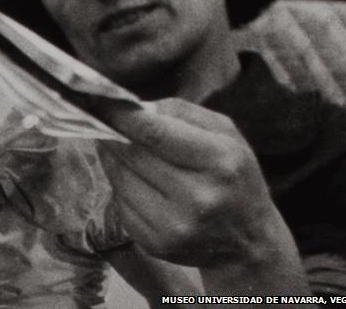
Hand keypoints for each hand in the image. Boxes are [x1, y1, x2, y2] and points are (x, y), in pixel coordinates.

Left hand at [98, 98, 308, 294]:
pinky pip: (120, 203)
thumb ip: (179, 111)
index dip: (119, 115)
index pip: (154, 133)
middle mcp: (197, 197)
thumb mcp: (224, 132)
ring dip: (113, 159)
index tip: (95, 100)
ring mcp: (175, 225)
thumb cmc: (233, 173)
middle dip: (111, 134)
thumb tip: (134, 107)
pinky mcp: (156, 244)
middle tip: (102, 121)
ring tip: (120, 148)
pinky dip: (120, 187)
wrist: (250, 240)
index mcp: (218, 161)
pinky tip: (135, 180)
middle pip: (131, 155)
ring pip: (119, 179)